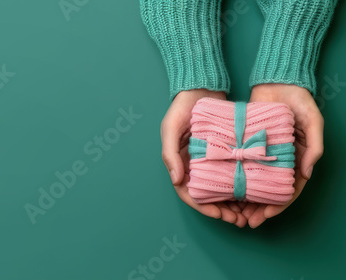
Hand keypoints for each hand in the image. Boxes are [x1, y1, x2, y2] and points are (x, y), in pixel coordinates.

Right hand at [162, 89, 247, 227]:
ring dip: (234, 202)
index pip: (190, 193)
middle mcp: (196, 165)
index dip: (204, 207)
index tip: (219, 215)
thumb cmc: (181, 107)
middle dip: (223, 210)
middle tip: (239, 220)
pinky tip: (254, 192)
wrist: (200, 86)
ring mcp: (212, 159)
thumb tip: (177, 181)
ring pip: (223, 188)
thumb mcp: (170, 128)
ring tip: (249, 212)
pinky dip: (242, 184)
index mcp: (180, 163)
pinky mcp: (226, 152)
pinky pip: (234, 172)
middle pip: (209, 195)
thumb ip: (170, 154)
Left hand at [243, 84, 323, 227]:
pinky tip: (224, 190)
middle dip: (258, 209)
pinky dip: (234, 180)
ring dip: (244, 199)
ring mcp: (260, 154)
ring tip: (233, 213)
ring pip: (252, 183)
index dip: (278, 205)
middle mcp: (277, 161)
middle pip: (267, 191)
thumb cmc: (299, 100)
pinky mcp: (246, 145)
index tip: (266, 216)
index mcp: (296, 160)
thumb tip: (307, 174)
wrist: (277, 81)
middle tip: (245, 221)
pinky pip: (240, 167)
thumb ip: (314, 146)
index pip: (288, 190)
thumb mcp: (313, 121)